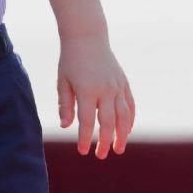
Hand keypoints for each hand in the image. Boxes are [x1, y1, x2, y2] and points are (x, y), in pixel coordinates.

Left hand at [56, 33, 134, 158]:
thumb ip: (65, 105)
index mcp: (87, 90)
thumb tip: (66, 126)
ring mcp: (117, 86)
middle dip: (105, 142)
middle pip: (108, 122)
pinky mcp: (124, 83)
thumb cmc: (70, 61)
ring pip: (124, 116)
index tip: (83, 151)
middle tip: (101, 156)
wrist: (87, 37)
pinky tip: (126, 131)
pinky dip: (130, 119)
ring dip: (122, 135)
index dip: (85, 138)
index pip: (87, 121)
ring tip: (118, 149)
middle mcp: (106, 90)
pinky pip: (130, 105)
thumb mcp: (62, 82)